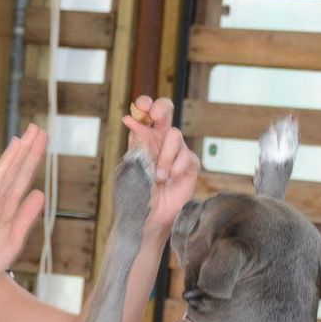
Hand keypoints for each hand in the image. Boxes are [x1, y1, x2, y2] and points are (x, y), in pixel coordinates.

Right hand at [0, 124, 47, 295]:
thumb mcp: (15, 237)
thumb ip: (26, 215)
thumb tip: (40, 192)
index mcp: (6, 209)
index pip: (22, 179)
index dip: (32, 159)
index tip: (42, 137)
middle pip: (12, 174)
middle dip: (25, 152)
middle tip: (37, 127)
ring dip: (9, 163)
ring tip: (20, 142)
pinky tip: (0, 177)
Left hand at [123, 96, 199, 231]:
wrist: (149, 217)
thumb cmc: (136, 194)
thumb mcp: (131, 167)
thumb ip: (136, 144)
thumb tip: (130, 119)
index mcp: (143, 138)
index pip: (145, 113)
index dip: (145, 104)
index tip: (141, 107)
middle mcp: (160, 140)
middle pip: (166, 111)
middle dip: (161, 108)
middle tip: (155, 115)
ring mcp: (176, 151)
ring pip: (175, 136)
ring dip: (164, 156)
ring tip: (159, 177)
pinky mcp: (189, 164)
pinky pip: (186, 156)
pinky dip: (176, 168)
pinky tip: (170, 181)